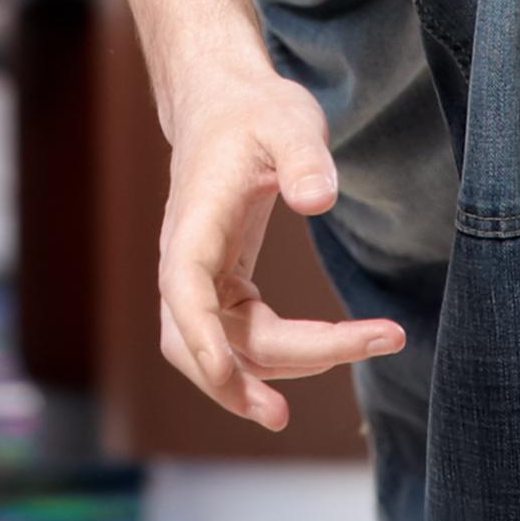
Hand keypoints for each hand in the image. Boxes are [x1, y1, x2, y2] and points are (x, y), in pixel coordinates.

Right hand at [156, 68, 403, 429]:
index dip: (200, 337)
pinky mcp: (222, 285)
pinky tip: (326, 352)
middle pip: (195, 338)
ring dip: (262, 377)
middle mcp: (186, 259)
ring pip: (219, 348)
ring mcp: (201, 277)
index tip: (227, 374)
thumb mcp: (288, 119)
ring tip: (336, 371)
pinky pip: (238, 338)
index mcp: (194, 222)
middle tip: (284, 415)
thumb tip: (318, 200)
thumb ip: (304, 156)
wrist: (226, 105)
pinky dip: (276, 357)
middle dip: (233, 382)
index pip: (183, 289)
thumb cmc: (255, 112)